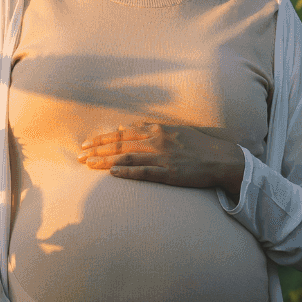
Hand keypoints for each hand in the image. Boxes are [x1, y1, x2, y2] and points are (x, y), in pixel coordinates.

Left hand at [78, 123, 245, 201]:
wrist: (223, 159)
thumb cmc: (200, 146)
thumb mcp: (176, 131)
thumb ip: (153, 129)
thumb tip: (131, 127)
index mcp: (158, 129)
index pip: (124, 133)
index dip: (103, 138)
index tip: (87, 142)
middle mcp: (157, 141)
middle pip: (120, 144)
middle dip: (97, 149)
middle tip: (79, 154)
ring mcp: (163, 157)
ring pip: (127, 158)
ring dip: (105, 161)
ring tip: (88, 165)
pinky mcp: (169, 174)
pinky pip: (144, 172)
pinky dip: (126, 173)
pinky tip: (111, 174)